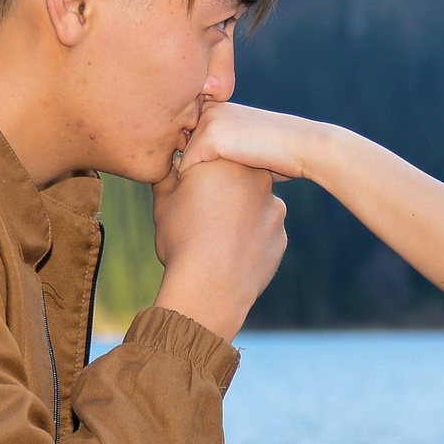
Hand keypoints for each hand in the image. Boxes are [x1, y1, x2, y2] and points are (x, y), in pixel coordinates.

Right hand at [150, 155, 284, 340]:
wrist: (210, 286)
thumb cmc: (183, 238)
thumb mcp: (163, 202)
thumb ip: (168, 176)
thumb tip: (170, 167)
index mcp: (226, 161)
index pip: (213, 157)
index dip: (197, 174)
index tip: (188, 192)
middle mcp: (258, 178)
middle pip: (238, 177)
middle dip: (222, 190)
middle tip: (201, 215)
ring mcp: (274, 208)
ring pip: (253, 205)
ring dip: (239, 214)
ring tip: (215, 239)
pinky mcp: (280, 236)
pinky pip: (262, 231)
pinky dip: (250, 238)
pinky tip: (230, 253)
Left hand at [178, 103, 322, 181]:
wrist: (301, 147)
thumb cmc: (278, 155)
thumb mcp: (244, 146)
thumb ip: (221, 150)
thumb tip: (189, 169)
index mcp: (216, 107)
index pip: (187, 139)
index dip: (190, 162)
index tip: (193, 182)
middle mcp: (209, 108)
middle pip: (179, 148)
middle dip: (185, 170)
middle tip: (194, 188)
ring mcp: (208, 120)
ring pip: (180, 158)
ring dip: (187, 178)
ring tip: (200, 191)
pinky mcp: (210, 136)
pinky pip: (185, 167)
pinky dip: (192, 183)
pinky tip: (206, 193)